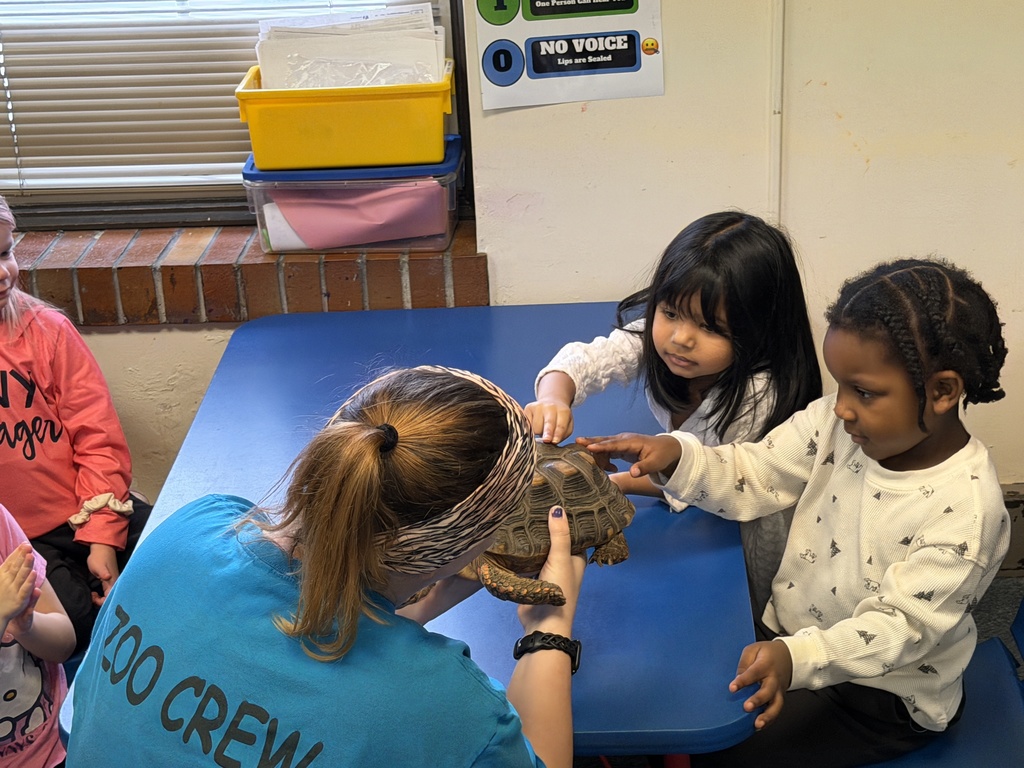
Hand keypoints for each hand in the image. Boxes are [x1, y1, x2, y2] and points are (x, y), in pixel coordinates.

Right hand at [0, 543, 37, 627]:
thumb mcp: (1, 578)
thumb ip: (7, 567)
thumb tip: (16, 555)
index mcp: (1, 576)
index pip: (10, 562)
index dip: (17, 553)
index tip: (25, 544)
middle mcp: (6, 582)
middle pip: (16, 567)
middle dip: (22, 556)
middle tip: (28, 546)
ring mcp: (12, 590)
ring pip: (21, 576)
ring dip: (26, 566)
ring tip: (31, 555)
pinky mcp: (19, 600)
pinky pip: (24, 589)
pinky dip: (29, 582)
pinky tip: (34, 574)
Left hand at [87, 543, 119, 605]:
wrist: (102, 549)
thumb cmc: (99, 557)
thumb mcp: (99, 566)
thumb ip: (103, 573)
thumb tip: (108, 577)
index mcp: (113, 582)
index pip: (110, 598)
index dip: (101, 602)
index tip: (93, 596)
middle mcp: (114, 584)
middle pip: (110, 600)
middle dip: (100, 602)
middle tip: (91, 595)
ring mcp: (112, 583)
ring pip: (107, 597)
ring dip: (99, 599)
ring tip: (92, 594)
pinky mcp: (108, 582)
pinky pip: (106, 593)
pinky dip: (100, 596)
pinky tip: (94, 592)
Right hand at [518, 506, 585, 635]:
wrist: (542, 622)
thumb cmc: (560, 589)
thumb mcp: (562, 559)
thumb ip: (560, 535)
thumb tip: (557, 508)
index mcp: (576, 558)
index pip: (575, 532)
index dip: (569, 518)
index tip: (559, 497)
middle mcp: (563, 562)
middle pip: (555, 539)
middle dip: (547, 525)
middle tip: (535, 500)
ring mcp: (546, 569)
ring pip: (540, 548)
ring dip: (532, 537)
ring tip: (522, 511)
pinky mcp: (531, 576)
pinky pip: (526, 559)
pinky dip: (521, 550)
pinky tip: (511, 533)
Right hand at [524, 399, 573, 444]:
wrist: (551, 403)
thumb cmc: (560, 419)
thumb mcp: (566, 426)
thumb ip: (562, 434)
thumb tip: (551, 441)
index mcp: (563, 412)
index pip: (561, 425)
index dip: (558, 434)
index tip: (555, 441)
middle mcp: (550, 407)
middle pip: (548, 422)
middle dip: (548, 432)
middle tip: (546, 440)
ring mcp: (538, 406)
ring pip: (536, 427)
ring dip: (538, 432)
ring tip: (541, 429)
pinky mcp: (528, 408)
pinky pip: (527, 424)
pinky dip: (529, 429)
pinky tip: (533, 426)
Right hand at [577, 433, 682, 478]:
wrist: (667, 448)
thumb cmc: (662, 454)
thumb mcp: (656, 462)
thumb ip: (644, 467)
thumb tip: (633, 473)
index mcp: (631, 442)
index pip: (613, 444)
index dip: (600, 446)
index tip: (588, 447)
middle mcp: (623, 440)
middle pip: (604, 441)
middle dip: (590, 442)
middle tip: (575, 443)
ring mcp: (621, 444)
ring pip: (603, 447)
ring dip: (595, 454)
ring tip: (587, 463)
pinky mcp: (620, 449)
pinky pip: (607, 453)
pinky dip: (604, 460)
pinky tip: (608, 469)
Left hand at [730, 640, 793, 729]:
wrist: (788, 657)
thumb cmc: (767, 653)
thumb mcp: (753, 649)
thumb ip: (744, 663)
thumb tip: (737, 678)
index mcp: (766, 664)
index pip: (754, 673)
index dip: (743, 681)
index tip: (732, 688)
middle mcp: (774, 679)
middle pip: (767, 691)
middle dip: (757, 700)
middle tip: (746, 707)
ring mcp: (779, 690)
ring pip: (776, 705)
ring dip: (767, 716)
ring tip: (757, 724)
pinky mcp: (780, 698)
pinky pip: (776, 711)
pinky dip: (770, 720)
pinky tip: (759, 726)